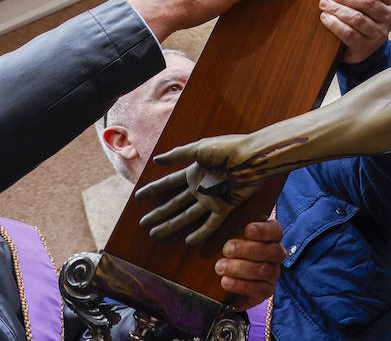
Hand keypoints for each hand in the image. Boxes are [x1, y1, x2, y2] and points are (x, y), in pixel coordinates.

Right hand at [136, 135, 271, 245]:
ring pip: (187, 216)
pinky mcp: (225, 207)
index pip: (169, 183)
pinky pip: (210, 224)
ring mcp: (212, 199)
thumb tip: (156, 160)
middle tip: (143, 224)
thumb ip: (178, 155)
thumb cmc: (228, 149)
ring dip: (171, 225)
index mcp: (195, 172)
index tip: (138, 196)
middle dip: (159, 213)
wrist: (252, 157)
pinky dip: (200, 233)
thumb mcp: (200, 148)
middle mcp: (201, 187)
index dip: (154, 189)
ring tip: (154, 234)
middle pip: (175, 203)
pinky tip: (188, 242)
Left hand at [216, 219, 285, 306]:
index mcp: (270, 238)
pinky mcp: (266, 291)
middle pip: (271, 250)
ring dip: (239, 268)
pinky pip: (258, 289)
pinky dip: (240, 285)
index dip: (263, 230)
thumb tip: (225, 221)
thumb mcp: (231, 239)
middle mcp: (275, 255)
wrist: (225, 285)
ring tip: (220, 266)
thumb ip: (233, 229)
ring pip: (264, 270)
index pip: (275, 231)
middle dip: (247, 250)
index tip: (247, 229)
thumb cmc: (229, 254)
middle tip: (227, 249)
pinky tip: (225, 281)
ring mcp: (272, 274)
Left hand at [319, 0, 390, 63]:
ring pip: (357, 17)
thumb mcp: (369, 4)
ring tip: (324, 3)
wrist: (364, 48)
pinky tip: (325, 17)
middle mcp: (389, 18)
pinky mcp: (365, 46)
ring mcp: (379, 34)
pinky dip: (334, 23)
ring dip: (337, 8)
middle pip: (367, 1)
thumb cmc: (364, 18)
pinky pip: (348, 33)